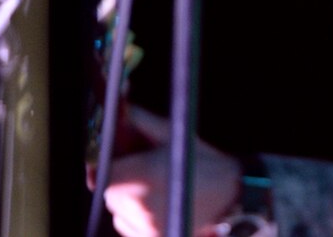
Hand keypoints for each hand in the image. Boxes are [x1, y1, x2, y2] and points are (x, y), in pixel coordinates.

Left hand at [95, 108, 241, 236]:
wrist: (232, 195)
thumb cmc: (204, 161)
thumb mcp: (174, 134)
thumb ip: (140, 120)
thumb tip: (119, 107)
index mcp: (142, 174)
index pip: (100, 172)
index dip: (101, 165)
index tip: (110, 159)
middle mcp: (139, 203)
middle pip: (109, 191)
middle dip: (120, 179)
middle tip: (140, 170)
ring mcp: (144, 225)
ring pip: (117, 210)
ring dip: (127, 198)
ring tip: (155, 188)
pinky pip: (128, 226)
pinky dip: (136, 215)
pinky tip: (159, 204)